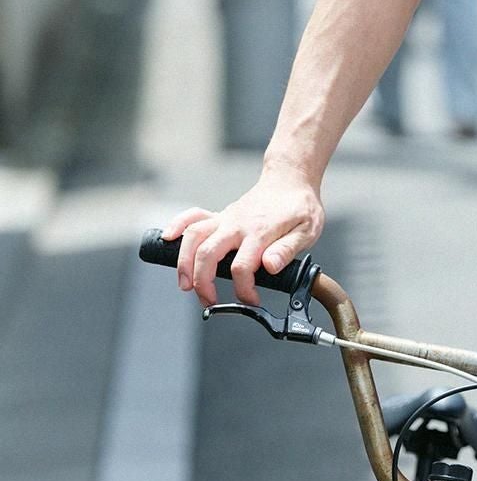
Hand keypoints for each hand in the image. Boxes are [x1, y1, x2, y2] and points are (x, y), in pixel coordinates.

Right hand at [163, 164, 324, 306]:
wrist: (291, 180)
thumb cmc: (300, 207)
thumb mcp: (307, 230)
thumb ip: (288, 249)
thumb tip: (270, 266)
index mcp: (260, 231)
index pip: (243, 266)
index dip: (244, 290)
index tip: (252, 300)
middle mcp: (237, 224)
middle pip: (208, 252)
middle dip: (202, 281)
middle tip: (208, 300)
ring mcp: (226, 218)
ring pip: (194, 236)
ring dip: (184, 262)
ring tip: (185, 284)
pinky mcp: (220, 216)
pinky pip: (193, 216)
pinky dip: (177, 226)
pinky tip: (167, 239)